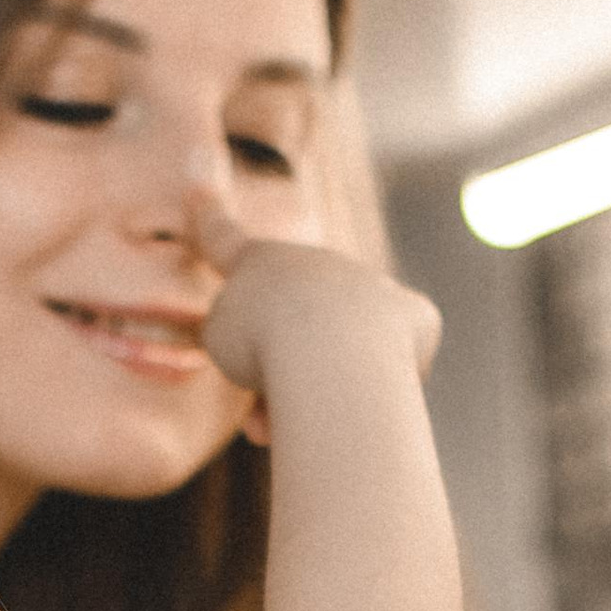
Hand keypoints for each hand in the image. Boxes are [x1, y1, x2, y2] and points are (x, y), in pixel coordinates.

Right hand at [191, 203, 438, 442]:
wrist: (330, 349)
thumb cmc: (263, 344)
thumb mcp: (221, 337)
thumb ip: (242, 331)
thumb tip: (294, 354)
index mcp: (259, 263)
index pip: (224, 240)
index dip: (205, 217)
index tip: (196, 187)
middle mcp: (317, 265)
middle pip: (292, 326)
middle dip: (278, 376)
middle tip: (259, 422)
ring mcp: (368, 285)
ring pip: (341, 352)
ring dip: (316, 395)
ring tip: (300, 423)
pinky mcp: (415, 318)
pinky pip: (394, 364)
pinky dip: (377, 389)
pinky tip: (366, 396)